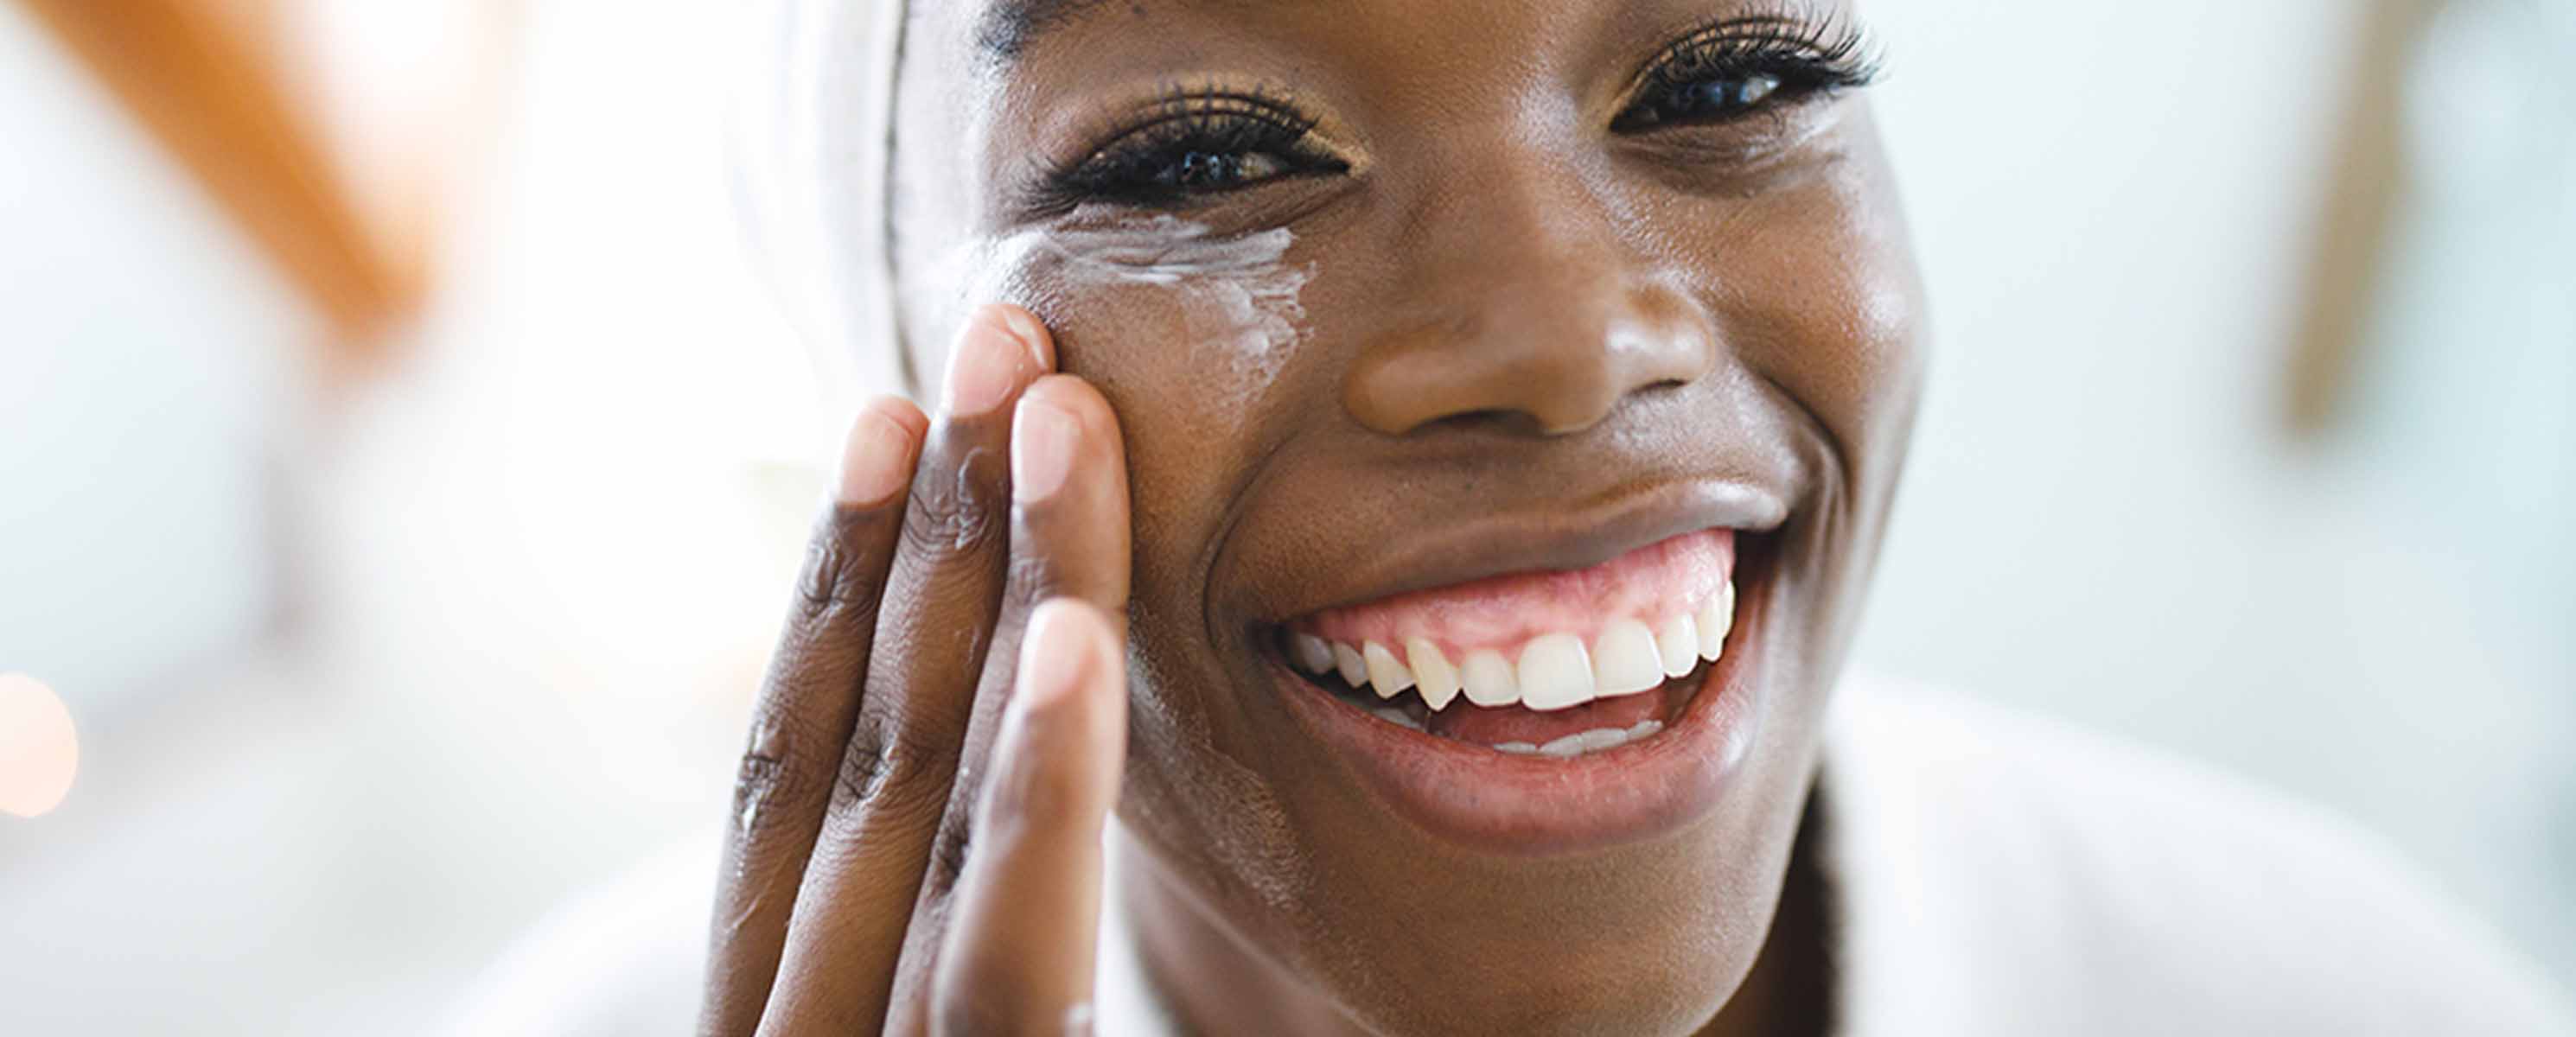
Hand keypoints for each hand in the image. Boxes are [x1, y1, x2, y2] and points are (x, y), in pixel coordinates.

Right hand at [699, 304, 1132, 1035]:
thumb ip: (956, 947)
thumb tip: (1001, 736)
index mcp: (782, 1003)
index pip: (790, 767)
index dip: (835, 580)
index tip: (894, 416)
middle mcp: (799, 1022)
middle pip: (872, 744)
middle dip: (939, 527)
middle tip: (1007, 337)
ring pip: (933, 800)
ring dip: (993, 590)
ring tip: (1057, 411)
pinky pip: (1011, 953)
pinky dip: (1038, 786)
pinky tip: (1078, 640)